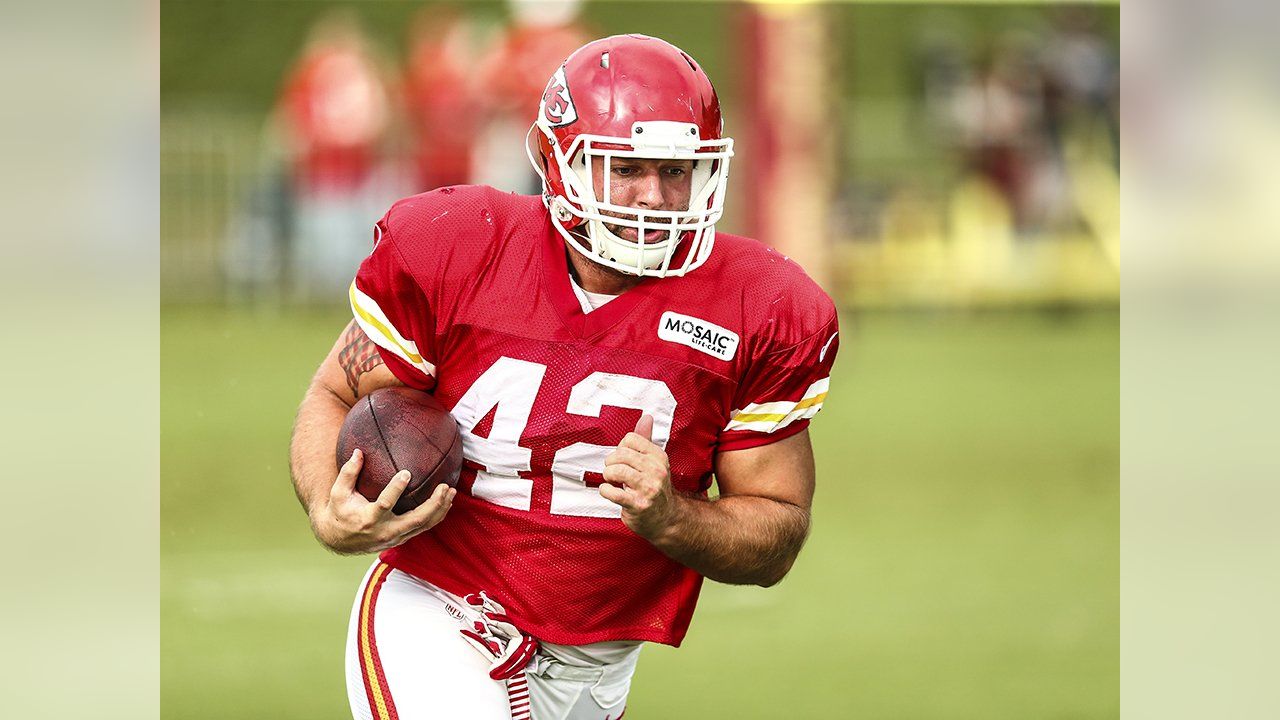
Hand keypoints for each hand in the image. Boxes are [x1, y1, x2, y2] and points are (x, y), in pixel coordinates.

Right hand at [310, 448, 454, 553]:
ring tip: (451, 491)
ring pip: (423, 526)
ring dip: (440, 509)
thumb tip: (358, 451)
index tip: (407, 472)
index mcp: (368, 519)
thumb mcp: (338, 493)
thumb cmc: (339, 512)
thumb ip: (348, 472)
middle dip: (433, 504)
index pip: (385, 504)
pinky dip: (436, 516)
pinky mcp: (401, 539)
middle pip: (415, 519)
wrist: (338, 540)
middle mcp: (385, 531)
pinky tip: (446, 502)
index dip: (396, 489)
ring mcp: (395, 537)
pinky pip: (423, 528)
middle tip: (445, 486)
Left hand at [600, 415, 678, 539]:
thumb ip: (646, 440)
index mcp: (659, 457)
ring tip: (612, 482)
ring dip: (607, 477)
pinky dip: (605, 491)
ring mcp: (648, 489)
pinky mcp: (638, 505)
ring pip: (615, 471)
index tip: (623, 460)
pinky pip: (611, 492)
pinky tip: (610, 492)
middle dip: (611, 463)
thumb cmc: (655, 488)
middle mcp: (656, 471)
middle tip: (614, 472)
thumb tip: (646, 417)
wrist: (666, 519)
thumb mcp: (654, 463)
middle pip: (620, 454)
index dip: (621, 448)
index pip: (630, 439)